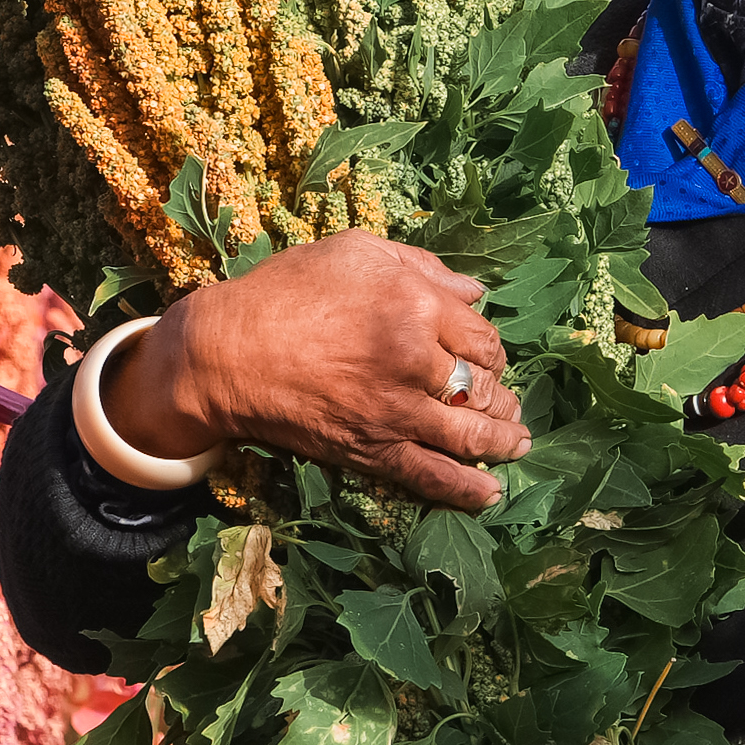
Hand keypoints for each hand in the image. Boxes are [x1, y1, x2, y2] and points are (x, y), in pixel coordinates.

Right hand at [103, 229, 526, 509]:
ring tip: (516, 443)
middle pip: (484, 385)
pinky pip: (433, 476)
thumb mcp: (354, 253)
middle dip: (504, 397)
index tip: (491, 357)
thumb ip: (422, 266)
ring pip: (471, 434)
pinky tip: (491, 492)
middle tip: (509, 404)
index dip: (494, 350)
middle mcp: (417, 359)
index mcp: (416, 304)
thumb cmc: (285, 292)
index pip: (482, 336)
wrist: (227, 354)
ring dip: (502, 442)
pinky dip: (468, 489)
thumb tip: (475, 290)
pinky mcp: (373, 451)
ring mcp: (398, 411)